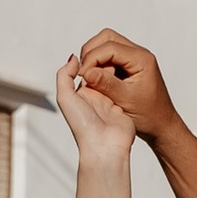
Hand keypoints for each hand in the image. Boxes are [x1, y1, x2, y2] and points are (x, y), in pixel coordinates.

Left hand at [57, 46, 136, 188]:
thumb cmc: (83, 125)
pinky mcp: (123, 105)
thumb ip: (65, 76)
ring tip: (121, 58)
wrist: (105, 146)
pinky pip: (124, 86)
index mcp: (80, 94)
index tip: (97, 51)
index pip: (86, 70)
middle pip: (101, 71)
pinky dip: (126, 78)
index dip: (91, 59)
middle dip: (106, 62)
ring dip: (117, 69)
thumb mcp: (66, 98)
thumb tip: (74, 58)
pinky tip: (131, 69)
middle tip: (112, 53)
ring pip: (113, 77)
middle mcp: (95, 96)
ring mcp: (110, 100)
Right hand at [73, 28, 175, 146]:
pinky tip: (95, 78)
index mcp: (142, 60)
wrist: (161, 124)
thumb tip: (86, 71)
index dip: (91, 58)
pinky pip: (110, 55)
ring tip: (87, 75)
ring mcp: (134, 58)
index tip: (81, 75)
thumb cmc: (149, 115)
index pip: (110, 47)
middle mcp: (139, 54)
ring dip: (94, 56)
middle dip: (91, 52)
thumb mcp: (125, 100)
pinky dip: (99, 63)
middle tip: (83, 71)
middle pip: (107, 38)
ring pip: (107, 44)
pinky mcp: (129, 65)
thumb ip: (106, 83)